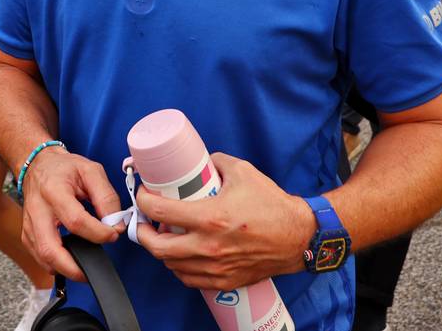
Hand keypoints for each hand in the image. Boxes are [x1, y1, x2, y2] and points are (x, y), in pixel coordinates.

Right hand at [19, 147, 120, 281]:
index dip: (98, 233)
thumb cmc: (65, 168)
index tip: (113, 234)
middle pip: (50, 250)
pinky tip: (71, 258)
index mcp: (53, 191)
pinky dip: (57, 264)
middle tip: (94, 270)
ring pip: (43, 258)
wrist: (39, 165)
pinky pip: (40, 258)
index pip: (76, 221)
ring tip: (85, 264)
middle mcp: (37, 210)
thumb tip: (115, 224)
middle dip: (75, 268)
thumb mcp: (91, 171)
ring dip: (66, 269)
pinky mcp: (27, 235)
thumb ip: (106, 197)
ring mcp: (29, 225)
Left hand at [133, 153, 313, 290]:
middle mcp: (209, 246)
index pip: (160, 211)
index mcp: (210, 218)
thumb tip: (198, 162)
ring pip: (171, 265)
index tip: (142, 194)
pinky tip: (179, 255)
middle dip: (142, 232)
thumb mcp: (242, 171)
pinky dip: (178, 267)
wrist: (299, 236)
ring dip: (160, 250)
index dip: (143, 200)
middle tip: (143, 220)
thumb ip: (215, 162)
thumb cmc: (272, 204)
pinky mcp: (225, 280)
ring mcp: (216, 267)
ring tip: (161, 235)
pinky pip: (189, 279)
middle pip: (157, 246)